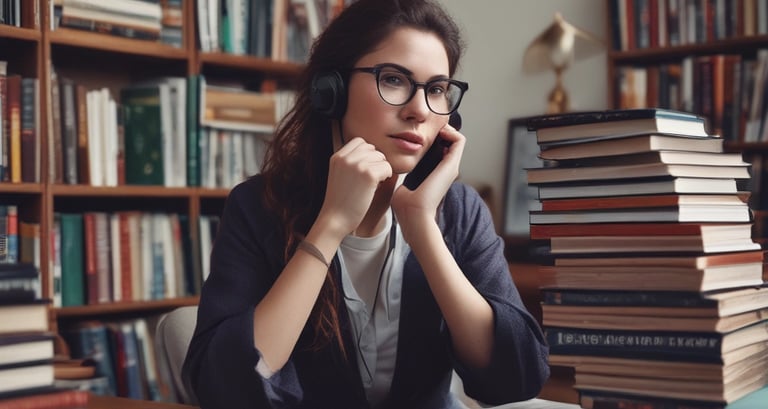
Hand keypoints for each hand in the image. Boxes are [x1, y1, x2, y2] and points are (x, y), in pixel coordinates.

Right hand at [317, 137, 392, 237]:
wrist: (335, 219)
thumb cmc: (340, 201)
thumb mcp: (338, 174)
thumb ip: (350, 161)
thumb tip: (373, 153)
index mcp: (337, 156)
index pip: (360, 142)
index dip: (367, 154)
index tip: (366, 167)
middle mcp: (346, 157)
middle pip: (372, 148)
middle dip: (376, 161)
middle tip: (372, 177)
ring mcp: (357, 165)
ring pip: (381, 157)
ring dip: (381, 169)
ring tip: (373, 183)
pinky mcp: (368, 175)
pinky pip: (387, 168)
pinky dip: (387, 177)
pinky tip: (377, 186)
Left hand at [392, 123, 465, 240]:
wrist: (414, 214)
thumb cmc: (406, 206)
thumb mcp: (402, 186)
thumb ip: (402, 177)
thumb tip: (394, 169)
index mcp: (436, 175)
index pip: (440, 151)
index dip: (432, 140)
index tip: (419, 135)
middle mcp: (446, 170)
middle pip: (449, 143)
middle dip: (439, 132)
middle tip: (425, 129)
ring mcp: (451, 167)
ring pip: (456, 140)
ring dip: (446, 130)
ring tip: (432, 128)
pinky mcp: (452, 165)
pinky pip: (459, 140)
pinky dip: (451, 132)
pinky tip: (437, 132)